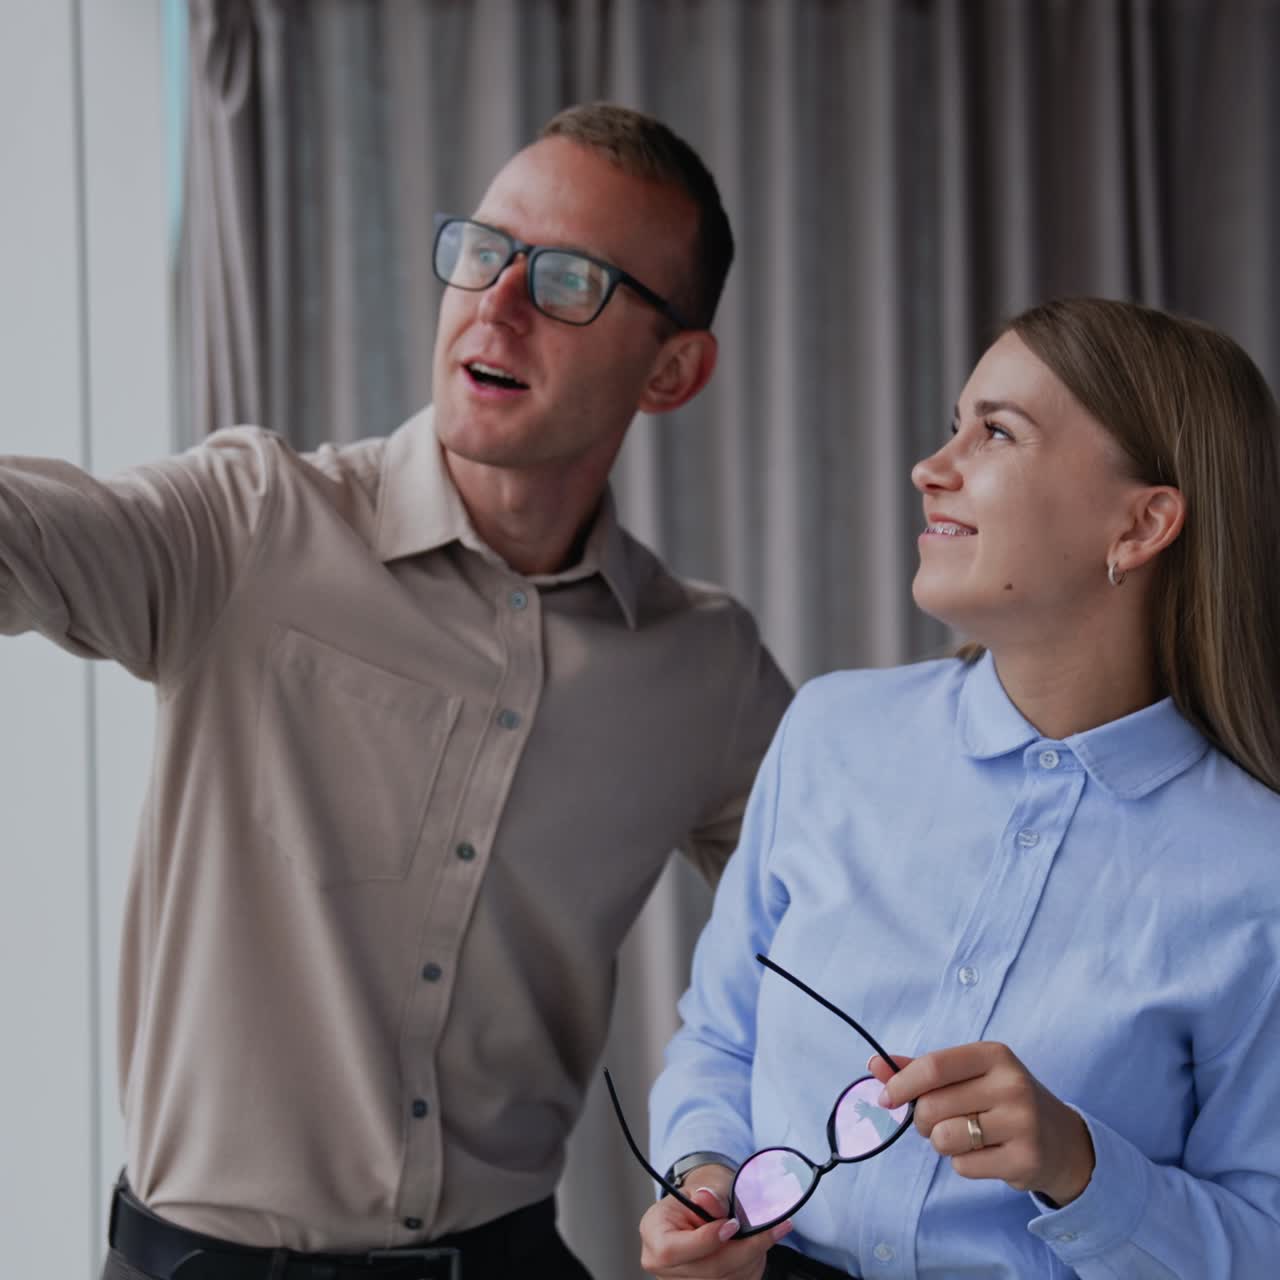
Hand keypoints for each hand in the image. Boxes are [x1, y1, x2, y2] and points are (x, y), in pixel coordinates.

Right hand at [638, 1164, 792, 1279]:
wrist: (698, 1210)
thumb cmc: (698, 1198)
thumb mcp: (702, 1186)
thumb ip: (709, 1196)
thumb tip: (708, 1198)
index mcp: (653, 1232)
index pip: (673, 1250)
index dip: (707, 1240)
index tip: (733, 1225)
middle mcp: (660, 1264)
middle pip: (707, 1270)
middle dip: (744, 1250)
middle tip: (771, 1229)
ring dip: (752, 1260)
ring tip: (766, 1235)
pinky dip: (750, 1268)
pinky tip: (757, 1250)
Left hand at [869, 1043, 1094, 1206]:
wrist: (1061, 1141)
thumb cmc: (1000, 1100)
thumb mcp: (968, 1075)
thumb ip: (920, 1069)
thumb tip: (873, 1064)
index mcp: (993, 1055)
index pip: (933, 1066)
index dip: (902, 1084)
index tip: (888, 1098)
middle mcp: (1011, 1084)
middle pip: (932, 1106)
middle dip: (922, 1119)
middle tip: (937, 1121)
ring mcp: (1022, 1122)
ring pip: (944, 1138)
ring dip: (941, 1143)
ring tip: (963, 1137)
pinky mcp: (1025, 1159)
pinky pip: (963, 1166)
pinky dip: (963, 1164)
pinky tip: (986, 1154)